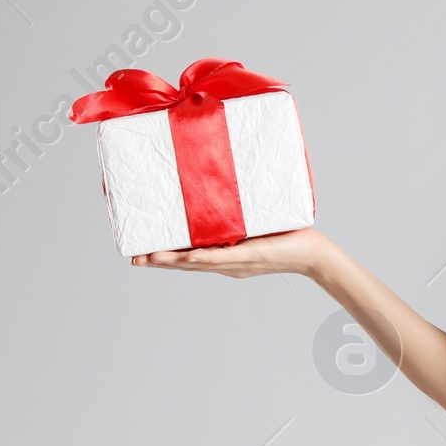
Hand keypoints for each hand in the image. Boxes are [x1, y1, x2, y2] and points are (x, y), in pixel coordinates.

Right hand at [132, 227, 328, 277]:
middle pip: (184, 264)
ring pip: (198, 263)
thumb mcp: (252, 221)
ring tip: (150, 257)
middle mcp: (225, 262)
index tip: (140, 250)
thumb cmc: (284, 236)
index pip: (187, 256)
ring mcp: (236, 261)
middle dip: (158, 261)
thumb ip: (234, 209)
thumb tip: (217, 181)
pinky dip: (206, 257)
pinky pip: (224, 257)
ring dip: (173, 261)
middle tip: (133, 259)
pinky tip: (189, 256)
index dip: (163, 254)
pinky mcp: (251, 256)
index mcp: (222, 255)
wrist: (312, 253)